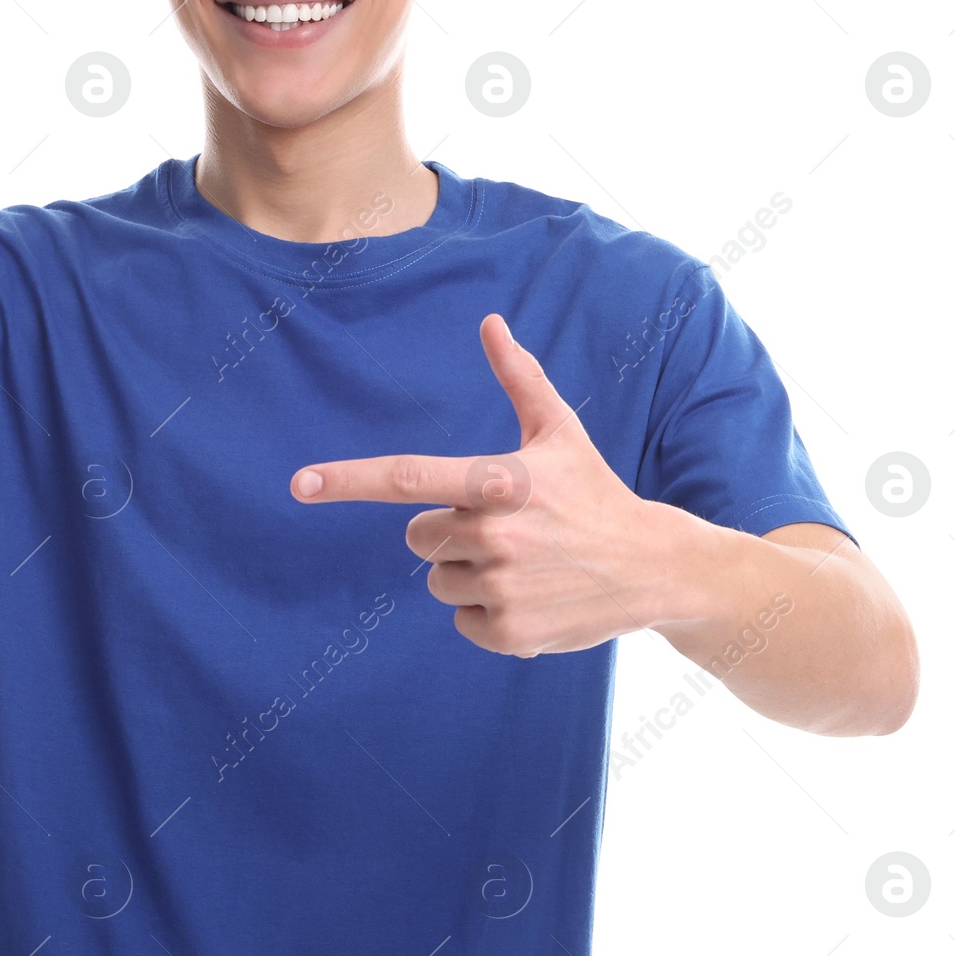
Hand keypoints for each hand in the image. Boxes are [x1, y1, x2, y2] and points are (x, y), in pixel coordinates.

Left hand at [288, 314, 700, 657]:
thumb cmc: (593, 491)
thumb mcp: (558, 431)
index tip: (300, 484)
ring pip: (438, 580)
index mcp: (500, 480)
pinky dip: (487, 613)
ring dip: (468, 573)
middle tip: (506, 528)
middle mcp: (496, 533)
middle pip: (419, 536)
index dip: (350, 479)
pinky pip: (461, 620)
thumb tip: (490, 322)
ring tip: (524, 562)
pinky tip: (531, 595)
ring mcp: (503, 587)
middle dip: (450, 532)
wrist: (654, 567)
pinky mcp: (511, 633)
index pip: (409, 478)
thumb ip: (519, 377)